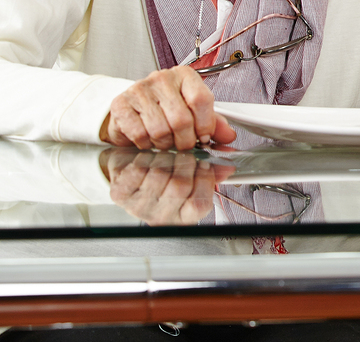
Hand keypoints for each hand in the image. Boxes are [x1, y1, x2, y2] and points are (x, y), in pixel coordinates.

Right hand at [101, 66, 236, 149]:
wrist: (132, 108)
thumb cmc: (165, 109)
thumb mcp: (193, 112)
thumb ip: (213, 122)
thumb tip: (229, 135)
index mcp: (185, 75)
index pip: (201, 100)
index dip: (205, 124)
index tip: (203, 137)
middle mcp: (162, 78)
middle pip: (181, 119)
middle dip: (185, 140)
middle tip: (183, 144)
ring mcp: (139, 90)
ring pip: (160, 130)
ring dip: (165, 144)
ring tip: (165, 141)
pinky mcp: (121, 104)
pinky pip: (139, 134)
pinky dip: (146, 144)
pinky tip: (148, 138)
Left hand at [101, 147, 234, 224]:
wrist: (133, 172)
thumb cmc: (167, 171)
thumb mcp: (196, 168)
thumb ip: (215, 162)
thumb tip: (227, 160)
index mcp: (183, 215)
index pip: (199, 204)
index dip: (204, 179)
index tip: (204, 164)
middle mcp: (161, 216)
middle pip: (179, 187)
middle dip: (186, 163)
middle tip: (185, 155)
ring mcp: (140, 207)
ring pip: (159, 175)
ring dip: (166, 157)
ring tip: (167, 155)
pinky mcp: (121, 194)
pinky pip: (138, 170)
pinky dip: (145, 157)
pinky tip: (149, 158)